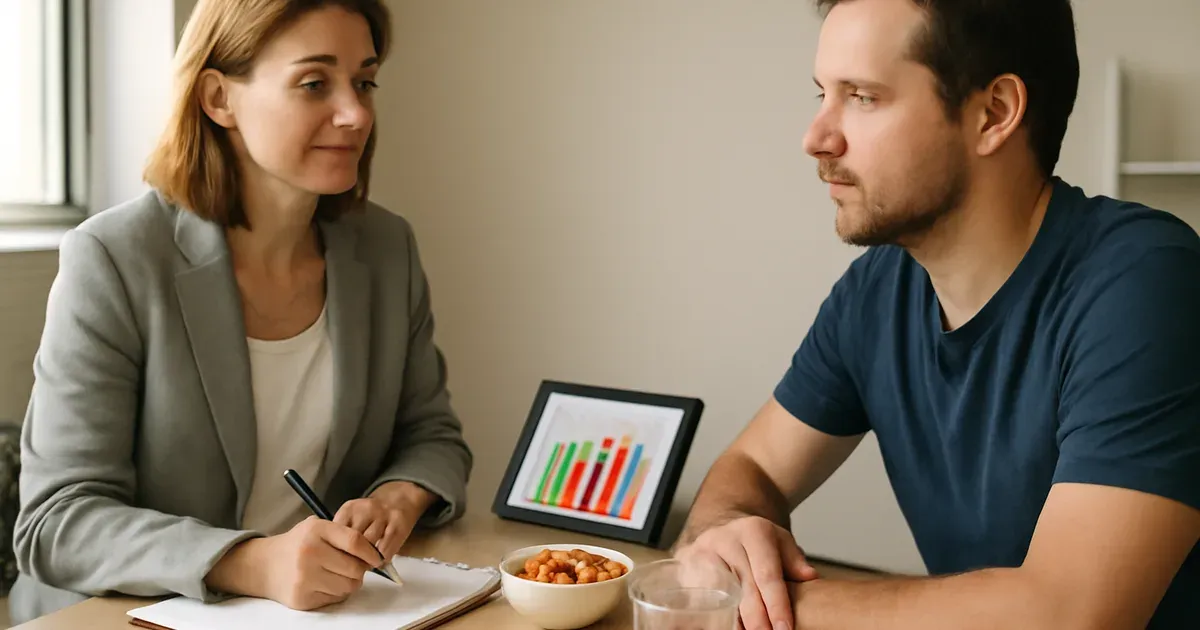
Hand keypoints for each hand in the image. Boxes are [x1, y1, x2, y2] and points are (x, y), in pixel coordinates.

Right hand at [212, 516, 383, 609]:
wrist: (264, 566)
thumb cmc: (298, 544)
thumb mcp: (317, 527)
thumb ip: (343, 534)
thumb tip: (372, 553)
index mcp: (316, 530)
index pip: (355, 542)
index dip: (371, 552)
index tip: (376, 558)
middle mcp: (309, 553)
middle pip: (355, 568)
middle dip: (360, 569)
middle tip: (353, 567)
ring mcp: (304, 577)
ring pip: (348, 586)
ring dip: (349, 582)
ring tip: (337, 574)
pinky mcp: (302, 598)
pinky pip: (334, 598)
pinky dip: (335, 593)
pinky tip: (323, 583)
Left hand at [334, 482, 433, 559]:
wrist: (399, 499)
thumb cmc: (371, 516)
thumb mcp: (352, 518)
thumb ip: (341, 535)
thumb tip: (336, 560)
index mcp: (349, 509)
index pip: (336, 535)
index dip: (336, 551)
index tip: (338, 560)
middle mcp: (366, 509)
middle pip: (352, 542)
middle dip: (352, 558)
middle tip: (353, 567)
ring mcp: (383, 516)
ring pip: (369, 548)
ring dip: (367, 560)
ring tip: (367, 564)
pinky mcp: (398, 525)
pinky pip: (385, 550)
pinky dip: (381, 559)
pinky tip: (380, 559)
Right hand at [674, 515, 817, 629]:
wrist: (721, 528)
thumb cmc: (756, 543)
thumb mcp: (780, 543)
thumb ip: (795, 560)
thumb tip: (809, 577)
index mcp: (753, 532)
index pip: (767, 574)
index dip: (776, 604)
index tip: (784, 628)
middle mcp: (725, 539)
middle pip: (742, 588)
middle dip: (757, 619)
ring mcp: (701, 552)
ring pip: (718, 594)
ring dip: (733, 620)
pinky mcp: (684, 564)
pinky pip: (698, 596)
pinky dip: (711, 615)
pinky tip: (723, 625)